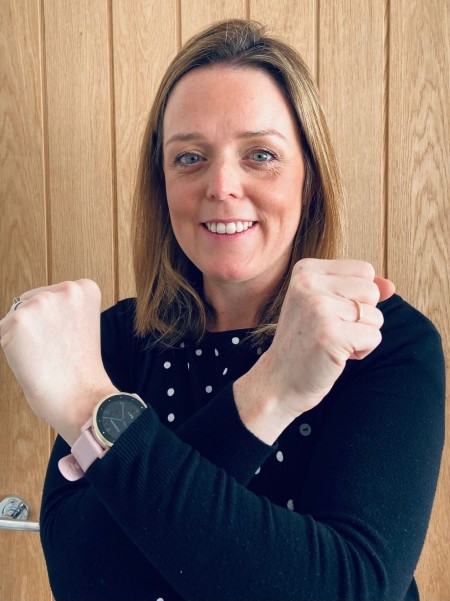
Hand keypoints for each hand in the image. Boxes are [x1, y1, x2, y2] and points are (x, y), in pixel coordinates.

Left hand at [0, 280, 116, 444]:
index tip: (66, 338)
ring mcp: (41, 303)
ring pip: (14, 319)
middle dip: (35, 327)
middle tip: (55, 350)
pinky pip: (1, 333)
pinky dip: (10, 349)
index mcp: (85, 289)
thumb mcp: (81, 326)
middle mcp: (65, 290)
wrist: (82, 398)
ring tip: (45, 356)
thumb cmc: (81, 370)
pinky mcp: (18, 320)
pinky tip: (32, 360)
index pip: (50, 296)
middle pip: (30, 304)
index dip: (53, 321)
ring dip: (22, 338)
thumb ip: (61, 310)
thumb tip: (23, 310)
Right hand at [234, 259, 394, 443]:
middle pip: (371, 291)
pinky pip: (374, 337)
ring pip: (375, 315)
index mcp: (305, 270)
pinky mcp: (330, 334)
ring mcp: (318, 308)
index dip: (357, 297)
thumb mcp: (324, 305)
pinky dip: (362, 351)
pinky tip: (337, 355)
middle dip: (362, 316)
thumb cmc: (305, 342)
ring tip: (333, 343)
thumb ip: (356, 290)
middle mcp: (308, 283)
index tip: (330, 313)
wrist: (279, 380)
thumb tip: (390, 286)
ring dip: (361, 335)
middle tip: (332, 330)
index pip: (364, 270)